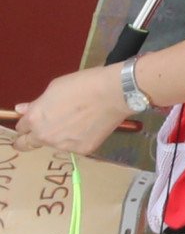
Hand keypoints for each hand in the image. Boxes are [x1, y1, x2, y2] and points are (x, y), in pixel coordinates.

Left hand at [9, 66, 127, 157]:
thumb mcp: (55, 88)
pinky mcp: (82, 150)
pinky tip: (90, 125)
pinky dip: (79, 138)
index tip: (32, 122)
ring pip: (54, 143)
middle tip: (44, 131)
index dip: (26, 123)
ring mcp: (63, 145)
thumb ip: (37, 103)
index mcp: (35, 118)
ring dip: (58, 136)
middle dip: (31, 138)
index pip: (20, 128)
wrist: (114, 93)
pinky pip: (75, 145)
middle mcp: (45, 136)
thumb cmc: (83, 83)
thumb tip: (22, 110)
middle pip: (28, 144)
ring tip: (77, 121)